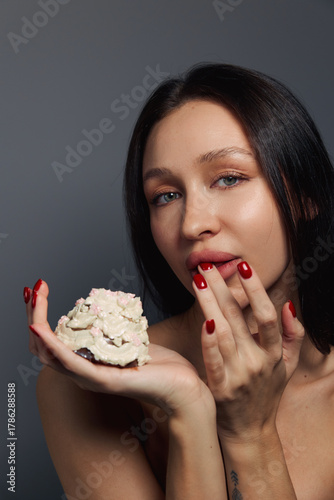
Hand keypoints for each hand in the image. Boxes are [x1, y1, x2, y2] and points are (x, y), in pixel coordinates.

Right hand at [24, 280, 213, 416]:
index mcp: (88, 362)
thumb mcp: (131, 340)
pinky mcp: (104, 381)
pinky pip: (71, 363)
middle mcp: (83, 372)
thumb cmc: (161, 366)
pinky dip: (52, 345)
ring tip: (34, 298)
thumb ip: (115, 329)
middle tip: (33, 289)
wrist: (185, 389)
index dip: (40, 314)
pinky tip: (40, 327)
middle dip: (33, 313)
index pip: (51, 340)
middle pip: (42, 346)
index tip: (39, 287)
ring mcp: (91, 378)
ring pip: (49, 353)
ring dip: (37, 323)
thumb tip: (108, 307)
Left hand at [192, 262, 304, 440]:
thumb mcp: (287, 365)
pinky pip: (214, 362)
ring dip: (210, 304)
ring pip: (224, 333)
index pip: (267, 316)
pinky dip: (209, 342)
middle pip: (240, 318)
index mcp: (273, 354)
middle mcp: (257, 362)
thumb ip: (292, 335)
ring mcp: (238, 376)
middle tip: (207, 265)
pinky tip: (204, 321)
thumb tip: (288, 305)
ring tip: (199, 281)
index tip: (244, 267)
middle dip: (223, 288)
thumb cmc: (266, 392)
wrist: (250, 431)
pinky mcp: (220, 388)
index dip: (257, 290)